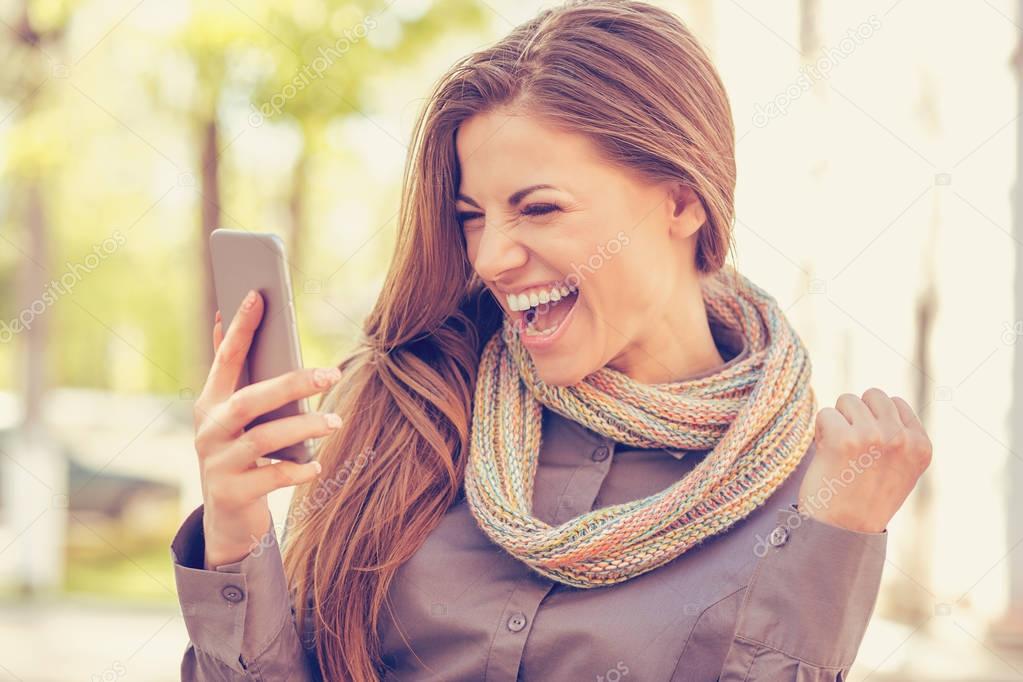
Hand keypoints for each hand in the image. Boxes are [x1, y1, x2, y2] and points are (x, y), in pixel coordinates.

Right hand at [191, 290, 343, 567]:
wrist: (226, 519)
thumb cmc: (239, 455)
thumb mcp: (231, 417)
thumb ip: (232, 375)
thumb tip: (226, 320)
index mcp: (211, 404)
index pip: (225, 359)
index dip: (241, 329)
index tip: (257, 296)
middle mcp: (210, 431)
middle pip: (250, 400)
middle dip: (291, 384)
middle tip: (332, 374)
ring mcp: (218, 463)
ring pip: (263, 440)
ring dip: (303, 428)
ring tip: (335, 422)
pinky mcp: (232, 493)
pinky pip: (271, 478)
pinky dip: (297, 470)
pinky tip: (317, 465)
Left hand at [797, 388, 932, 532]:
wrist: (841, 530)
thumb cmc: (867, 499)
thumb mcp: (901, 469)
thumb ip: (901, 437)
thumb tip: (885, 401)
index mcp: (920, 446)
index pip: (895, 403)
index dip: (876, 420)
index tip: (870, 449)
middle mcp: (900, 438)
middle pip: (872, 395)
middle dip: (857, 414)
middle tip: (852, 446)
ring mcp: (872, 436)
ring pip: (847, 400)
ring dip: (838, 421)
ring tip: (840, 453)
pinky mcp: (842, 438)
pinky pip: (825, 413)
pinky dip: (820, 431)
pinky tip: (826, 455)